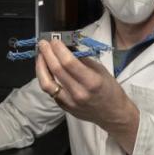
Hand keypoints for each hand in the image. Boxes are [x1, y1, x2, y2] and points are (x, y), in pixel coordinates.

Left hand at [36, 39, 138, 153]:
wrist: (113, 114)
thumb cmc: (110, 90)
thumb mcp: (101, 70)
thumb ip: (83, 59)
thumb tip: (66, 47)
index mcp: (91, 82)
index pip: (69, 63)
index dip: (58, 49)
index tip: (54, 41)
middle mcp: (79, 93)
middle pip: (56, 70)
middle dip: (47, 54)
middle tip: (43, 44)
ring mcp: (69, 103)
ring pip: (46, 84)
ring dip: (40, 67)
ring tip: (40, 56)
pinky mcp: (64, 108)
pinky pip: (50, 91)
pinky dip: (46, 78)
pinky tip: (46, 70)